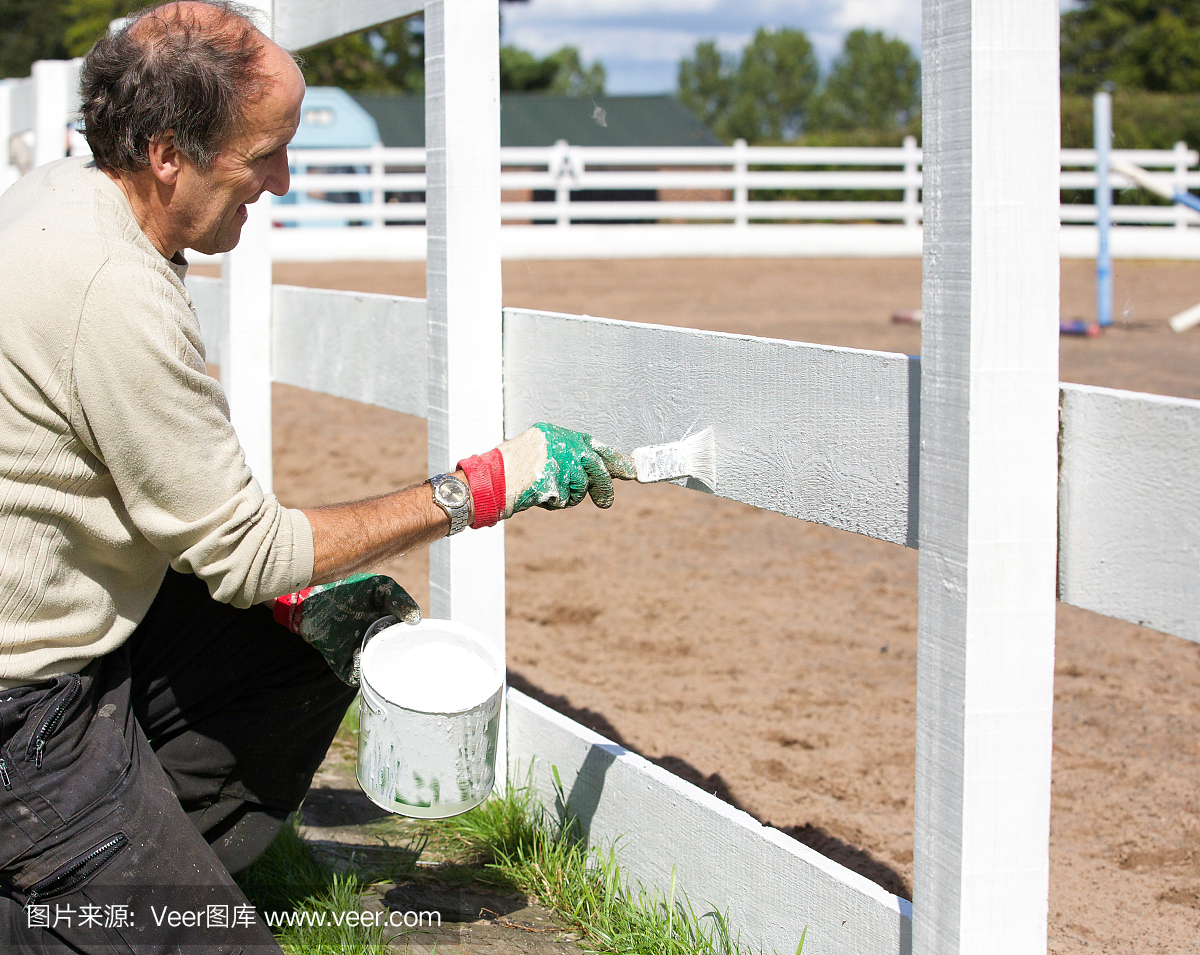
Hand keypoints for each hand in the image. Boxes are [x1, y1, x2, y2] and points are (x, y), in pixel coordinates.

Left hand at [273, 573, 420, 685]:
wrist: (318, 599)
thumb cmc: (350, 591)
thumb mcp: (380, 588)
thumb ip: (399, 598)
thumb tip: (416, 618)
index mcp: (388, 629)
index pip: (406, 642)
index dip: (413, 642)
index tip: (417, 638)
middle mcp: (376, 645)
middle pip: (394, 660)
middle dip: (399, 657)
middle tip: (397, 645)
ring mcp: (360, 655)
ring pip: (376, 670)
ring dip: (379, 665)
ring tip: (376, 649)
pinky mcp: (342, 664)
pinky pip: (354, 676)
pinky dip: (359, 670)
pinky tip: (358, 654)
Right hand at [457, 423, 635, 526]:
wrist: (488, 482)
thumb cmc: (511, 472)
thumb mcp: (542, 458)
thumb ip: (569, 462)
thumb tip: (604, 471)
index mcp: (555, 434)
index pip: (592, 444)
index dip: (612, 458)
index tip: (630, 469)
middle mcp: (558, 443)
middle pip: (594, 465)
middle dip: (603, 484)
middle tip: (606, 500)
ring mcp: (556, 461)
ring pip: (581, 485)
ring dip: (570, 496)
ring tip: (546, 491)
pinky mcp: (553, 480)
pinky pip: (565, 498)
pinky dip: (555, 503)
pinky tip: (538, 496)